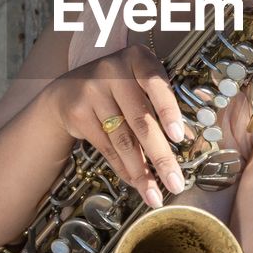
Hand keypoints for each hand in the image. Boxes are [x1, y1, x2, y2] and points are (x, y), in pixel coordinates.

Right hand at [45, 43, 194, 207]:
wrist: (68, 90)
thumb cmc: (118, 88)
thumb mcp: (138, 82)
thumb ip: (159, 103)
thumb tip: (185, 140)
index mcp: (137, 59)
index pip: (156, 84)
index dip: (168, 111)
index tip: (179, 137)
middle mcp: (113, 71)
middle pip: (141, 119)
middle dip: (160, 156)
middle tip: (175, 183)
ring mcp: (92, 91)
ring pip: (123, 139)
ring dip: (141, 171)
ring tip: (154, 194)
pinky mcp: (78, 113)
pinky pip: (106, 147)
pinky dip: (123, 168)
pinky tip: (135, 181)